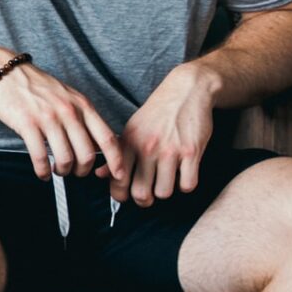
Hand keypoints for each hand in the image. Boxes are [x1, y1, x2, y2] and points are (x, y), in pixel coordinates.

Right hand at [0, 62, 126, 189]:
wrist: (9, 74)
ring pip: (65, 159)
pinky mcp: (28, 124)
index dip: (116, 161)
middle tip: (74, 172)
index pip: (108, 138)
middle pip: (87, 154)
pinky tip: (42, 172)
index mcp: (83, 106)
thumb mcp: (70, 98)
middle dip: (82, 171)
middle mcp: (69, 112)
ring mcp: (48, 118)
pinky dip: (42, 171)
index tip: (118, 174)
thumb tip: (100, 146)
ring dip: (62, 171)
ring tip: (57, 170)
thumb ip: (85, 119)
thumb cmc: (40, 88)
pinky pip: (40, 156)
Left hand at [117, 62, 216, 205]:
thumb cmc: (159, 111)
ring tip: (166, 181)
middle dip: (143, 201)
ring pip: (164, 193)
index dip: (120, 195)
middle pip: (140, 193)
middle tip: (147, 196)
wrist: (187, 90)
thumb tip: (99, 174)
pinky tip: (183, 175)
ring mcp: (170, 151)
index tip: (126, 195)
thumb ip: (117, 153)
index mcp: (130, 142)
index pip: (117, 180)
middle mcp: (147, 147)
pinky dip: (186, 185)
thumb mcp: (132, 128)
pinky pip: (187, 185)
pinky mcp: (191, 152)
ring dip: (165, 191)